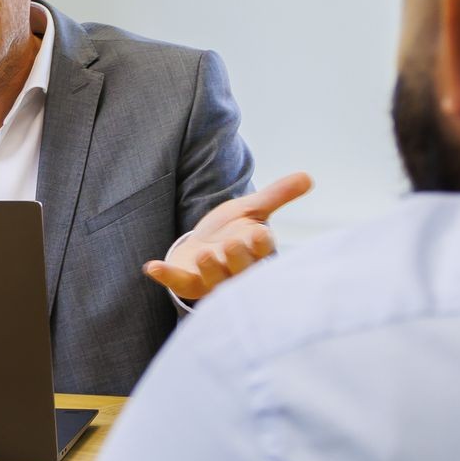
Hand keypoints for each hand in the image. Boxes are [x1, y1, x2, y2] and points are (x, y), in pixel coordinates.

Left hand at [142, 171, 313, 303]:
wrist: (205, 245)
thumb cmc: (234, 229)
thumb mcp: (253, 209)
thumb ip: (277, 195)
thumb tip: (307, 176)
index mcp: (256, 251)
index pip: (263, 250)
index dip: (261, 244)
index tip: (260, 234)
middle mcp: (238, 270)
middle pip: (241, 269)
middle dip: (238, 258)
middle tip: (232, 244)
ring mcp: (213, 279)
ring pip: (215, 281)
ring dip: (210, 269)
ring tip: (205, 253)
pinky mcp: (189, 283)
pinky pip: (179, 283)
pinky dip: (167, 276)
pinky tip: (152, 266)